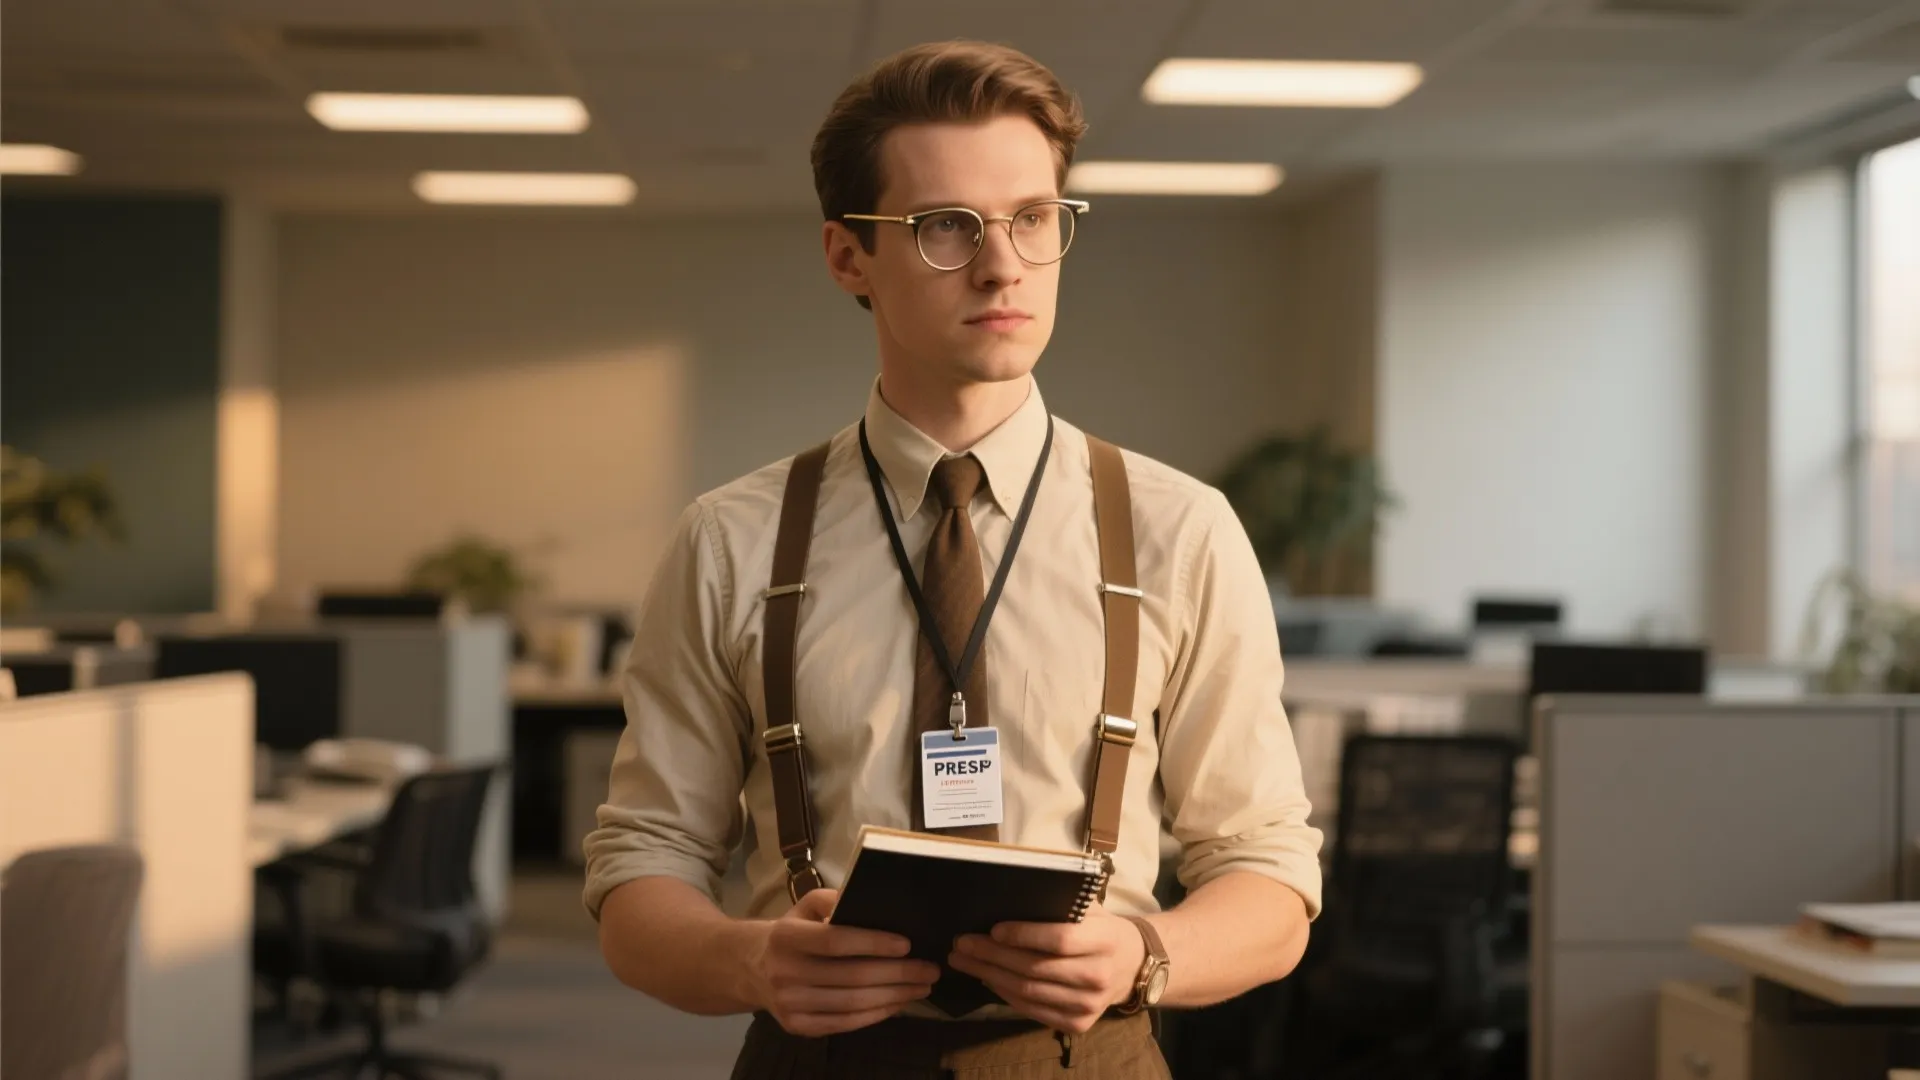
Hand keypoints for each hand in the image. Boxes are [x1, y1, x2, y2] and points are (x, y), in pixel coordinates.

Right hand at [741, 888, 940, 1036]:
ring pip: (853, 1003)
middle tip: (929, 968)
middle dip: (898, 973)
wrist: (750, 968)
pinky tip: (898, 1003)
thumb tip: (874, 905)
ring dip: (894, 996)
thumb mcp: (803, 906)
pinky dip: (877, 1014)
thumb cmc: (790, 933)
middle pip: (851, 977)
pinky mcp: (798, 1027)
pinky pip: (845, 1024)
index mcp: (786, 937)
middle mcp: (785, 973)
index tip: (907, 943)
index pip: (835, 941)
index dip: (873, 943)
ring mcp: (790, 1005)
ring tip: (921, 986)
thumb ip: (832, 900)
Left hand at [947, 902, 1146, 1033]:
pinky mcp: (1078, 1024)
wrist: (1131, 967)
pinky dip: (1005, 995)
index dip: (1023, 935)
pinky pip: (1032, 1011)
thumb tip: (1010, 895)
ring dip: (989, 976)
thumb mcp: (1090, 908)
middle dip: (992, 956)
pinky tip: (988, 980)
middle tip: (961, 944)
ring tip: (964, 961)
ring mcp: (1089, 1005)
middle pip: (1035, 968)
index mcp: (1104, 940)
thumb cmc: (1101, 929)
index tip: (993, 928)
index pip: (1059, 940)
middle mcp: (1099, 976)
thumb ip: (1059, 903)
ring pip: (1029, 992)